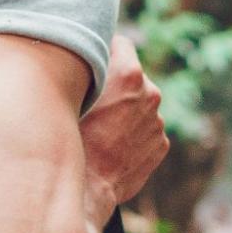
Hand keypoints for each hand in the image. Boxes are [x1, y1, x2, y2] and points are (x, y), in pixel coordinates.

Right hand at [79, 35, 167, 205]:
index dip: (103, 50)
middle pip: (132, 76)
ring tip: (99, 129)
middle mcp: (151, 94)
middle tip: (92, 102)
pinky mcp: (161, 144)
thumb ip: (84, 72)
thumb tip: (84, 57)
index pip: (121, 44)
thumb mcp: (70, 97)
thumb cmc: (71, 141)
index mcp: (130, 75)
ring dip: (125, 111)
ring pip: (140, 105)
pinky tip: (111, 145)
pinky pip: (145, 129)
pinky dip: (131, 133)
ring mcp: (158, 121)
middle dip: (116, 84)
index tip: (92, 60)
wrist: (86, 189)